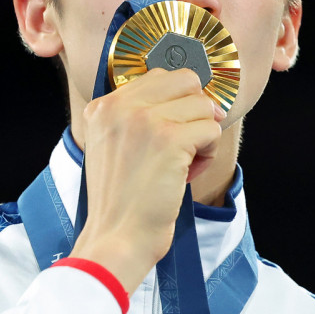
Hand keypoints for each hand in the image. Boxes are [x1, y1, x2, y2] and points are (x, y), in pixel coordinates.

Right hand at [70, 68, 224, 293]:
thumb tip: (192, 95)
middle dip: (194, 112)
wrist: (117, 237)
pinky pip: (212, 130)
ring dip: (203, 136)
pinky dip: (208, 154)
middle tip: (183, 145)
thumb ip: (136, 117)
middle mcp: (121, 106)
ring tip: (183, 163)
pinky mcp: (170, 139)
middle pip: (186, 82)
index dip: (177, 104)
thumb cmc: (121, 200)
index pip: (159, 77)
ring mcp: (145, 120)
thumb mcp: (111, 146)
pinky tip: (187, 173)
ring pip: (203, 106)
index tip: (169, 135)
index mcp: (103, 106)